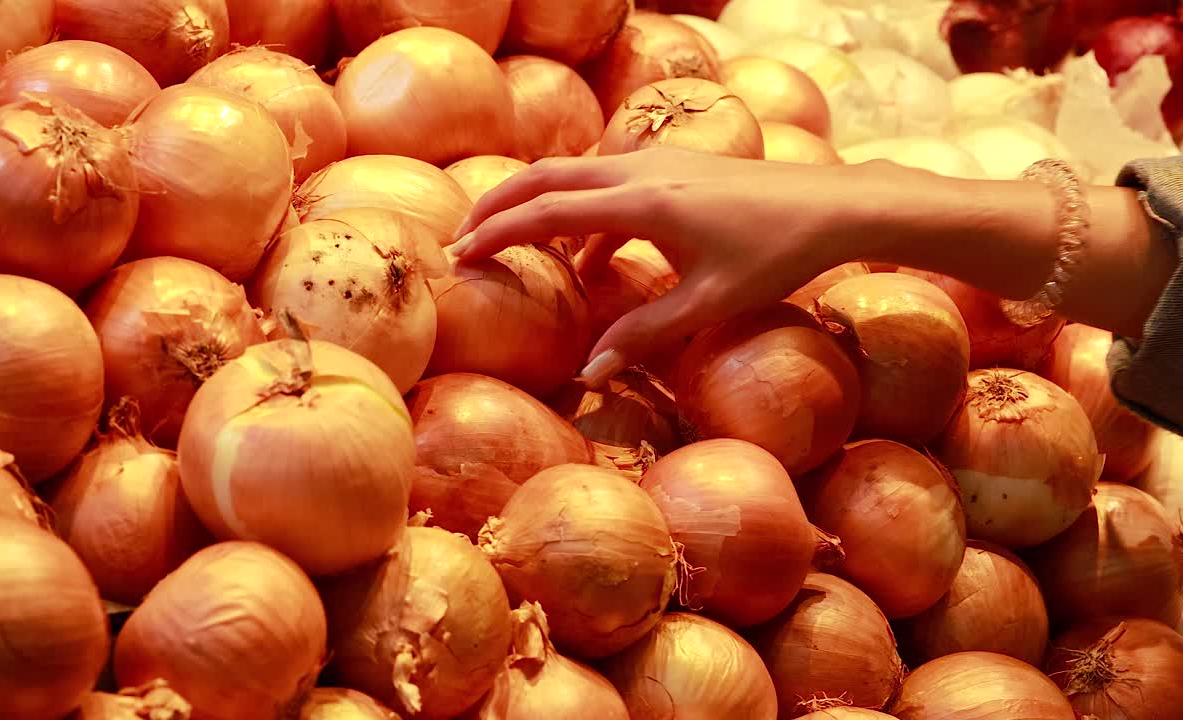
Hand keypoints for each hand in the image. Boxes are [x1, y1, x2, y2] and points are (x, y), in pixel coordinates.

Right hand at [449, 147, 885, 384]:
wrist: (836, 205)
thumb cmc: (777, 255)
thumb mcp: (709, 303)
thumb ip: (643, 335)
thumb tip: (589, 374)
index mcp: (642, 203)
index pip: (546, 211)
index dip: (498, 232)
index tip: (460, 254)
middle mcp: (640, 171)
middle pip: (546, 177)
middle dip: (499, 205)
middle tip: (464, 238)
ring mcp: (658, 162)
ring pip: (575, 174)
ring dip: (539, 206)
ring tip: (517, 251)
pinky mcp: (675, 166)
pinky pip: (609, 183)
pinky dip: (583, 214)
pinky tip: (591, 258)